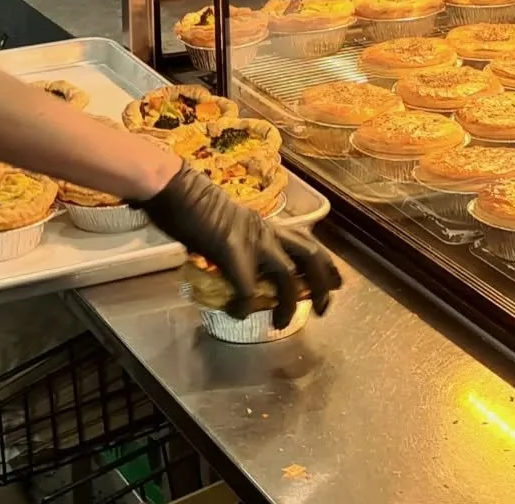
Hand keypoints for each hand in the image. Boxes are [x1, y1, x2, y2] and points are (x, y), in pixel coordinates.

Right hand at [138, 165, 341, 326]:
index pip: (308, 243)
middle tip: (324, 309)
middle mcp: (266, 231)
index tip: (336, 286)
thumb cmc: (196, 205)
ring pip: (288, 276)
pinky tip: (237, 313)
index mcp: (266, 226)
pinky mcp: (232, 252)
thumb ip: (241, 245)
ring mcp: (251, 241)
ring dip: (289, 305)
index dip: (327, 266)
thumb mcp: (228, 226)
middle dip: (324, 285)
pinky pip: (247, 290)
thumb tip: (241, 271)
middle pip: (311, 256)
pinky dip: (245, 307)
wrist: (178, 190)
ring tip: (281, 324)